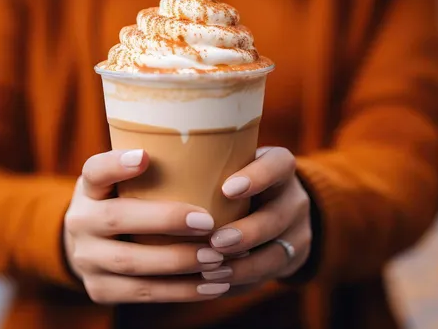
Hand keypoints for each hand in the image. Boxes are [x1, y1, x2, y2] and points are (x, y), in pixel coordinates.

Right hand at [64, 149, 231, 303]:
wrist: (89, 248)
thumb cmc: (124, 203)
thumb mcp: (123, 182)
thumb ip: (151, 170)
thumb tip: (208, 149)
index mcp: (88, 188)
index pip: (95, 171)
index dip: (116, 164)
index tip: (145, 157)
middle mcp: (80, 222)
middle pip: (117, 220)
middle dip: (166, 221)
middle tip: (209, 222)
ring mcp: (86, 259)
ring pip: (132, 263)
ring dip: (179, 262)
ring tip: (217, 258)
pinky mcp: (99, 290)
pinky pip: (142, 293)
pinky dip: (180, 291)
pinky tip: (212, 286)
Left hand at [203, 147, 311, 288]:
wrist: (273, 206)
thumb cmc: (231, 177)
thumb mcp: (228, 162)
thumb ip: (201, 161)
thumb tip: (139, 153)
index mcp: (280, 166)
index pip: (278, 165)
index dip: (257, 177)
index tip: (228, 188)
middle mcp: (293, 197)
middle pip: (278, 215)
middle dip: (247, 231)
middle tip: (216, 241)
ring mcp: (297, 230)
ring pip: (277, 253)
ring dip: (243, 265)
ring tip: (210, 271)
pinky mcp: (291, 258)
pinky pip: (268, 275)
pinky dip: (240, 281)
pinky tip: (214, 284)